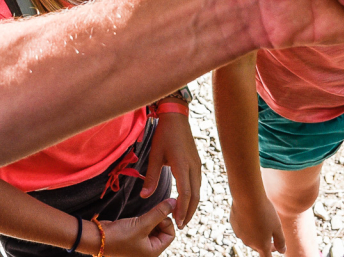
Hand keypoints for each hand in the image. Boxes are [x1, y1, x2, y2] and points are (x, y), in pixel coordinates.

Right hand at [97, 199, 177, 256]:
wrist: (96, 239)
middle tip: (148, 215)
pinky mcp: (133, 239)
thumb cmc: (119, 236)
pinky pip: (143, 229)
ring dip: (149, 221)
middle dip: (157, 221)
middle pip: (162, 232)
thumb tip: (174, 203)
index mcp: (153, 252)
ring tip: (139, 219)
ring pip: (153, 229)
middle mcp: (148, 251)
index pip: (170, 235)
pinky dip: (142, 222)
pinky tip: (134, 221)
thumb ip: (159, 213)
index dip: (166, 222)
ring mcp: (140, 246)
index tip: (157, 214)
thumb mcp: (142, 224)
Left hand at [143, 113, 201, 228]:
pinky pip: (197, 184)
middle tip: (181, 225)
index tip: (177, 222)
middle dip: (189, 212)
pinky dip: (193, 196)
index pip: (185, 193)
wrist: (176, 117)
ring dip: (192, 205)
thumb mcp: (154, 155)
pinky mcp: (197, 163)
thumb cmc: (163, 135)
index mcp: (182, 165)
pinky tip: (186, 201)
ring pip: (198, 190)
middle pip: (195, 196)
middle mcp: (193, 167)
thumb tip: (144, 196)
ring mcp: (197, 165)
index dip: (182, 209)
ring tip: (183, 217)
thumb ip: (151, 177)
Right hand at [229, 189, 285, 255]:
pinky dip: (247, 224)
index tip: (275, 248)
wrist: (247, 198)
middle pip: (258, 247)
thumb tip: (282, 251)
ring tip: (261, 219)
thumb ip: (280, 241)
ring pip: (250, 237)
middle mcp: (249, 243)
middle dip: (265, 242)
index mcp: (261, 245)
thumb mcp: (277, 226)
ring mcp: (240, 235)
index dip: (271, 253)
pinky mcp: (234, 225)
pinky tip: (250, 213)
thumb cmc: (265, 212)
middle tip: (271, 232)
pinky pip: (242, 228)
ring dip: (255, 233)